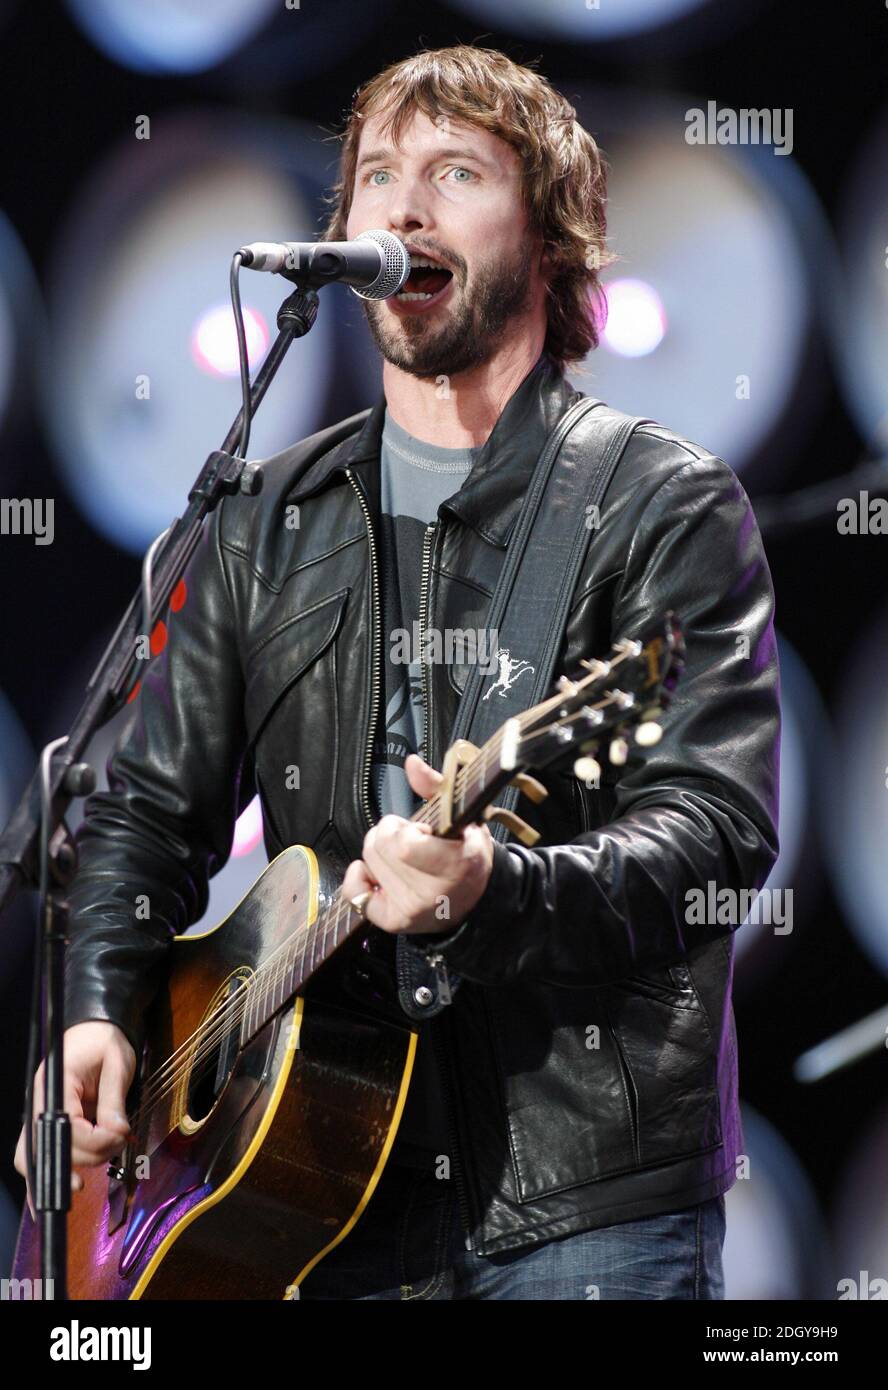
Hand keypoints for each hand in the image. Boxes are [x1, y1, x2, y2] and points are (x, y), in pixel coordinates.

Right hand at [14, 1021, 135, 1218]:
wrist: (95, 1029)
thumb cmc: (105, 1041)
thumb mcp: (117, 1063)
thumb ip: (114, 1100)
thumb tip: (117, 1134)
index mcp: (56, 1084)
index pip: (68, 1127)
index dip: (96, 1141)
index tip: (120, 1135)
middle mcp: (40, 1103)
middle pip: (53, 1147)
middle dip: (87, 1156)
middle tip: (117, 1146)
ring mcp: (40, 1115)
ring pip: (36, 1157)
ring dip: (61, 1172)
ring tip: (84, 1182)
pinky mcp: (47, 1124)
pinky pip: (39, 1154)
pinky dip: (49, 1172)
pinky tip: (59, 1188)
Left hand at [341, 753, 493, 935]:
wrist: (473, 901)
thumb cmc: (466, 855)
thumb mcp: (463, 818)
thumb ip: (435, 787)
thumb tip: (411, 763)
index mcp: (457, 865)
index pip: (403, 844)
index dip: (406, 829)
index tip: (423, 831)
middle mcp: (433, 893)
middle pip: (380, 845)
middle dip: (390, 833)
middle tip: (412, 841)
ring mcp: (411, 910)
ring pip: (367, 860)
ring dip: (380, 852)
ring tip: (404, 858)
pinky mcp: (393, 921)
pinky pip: (355, 892)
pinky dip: (360, 877)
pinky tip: (379, 873)